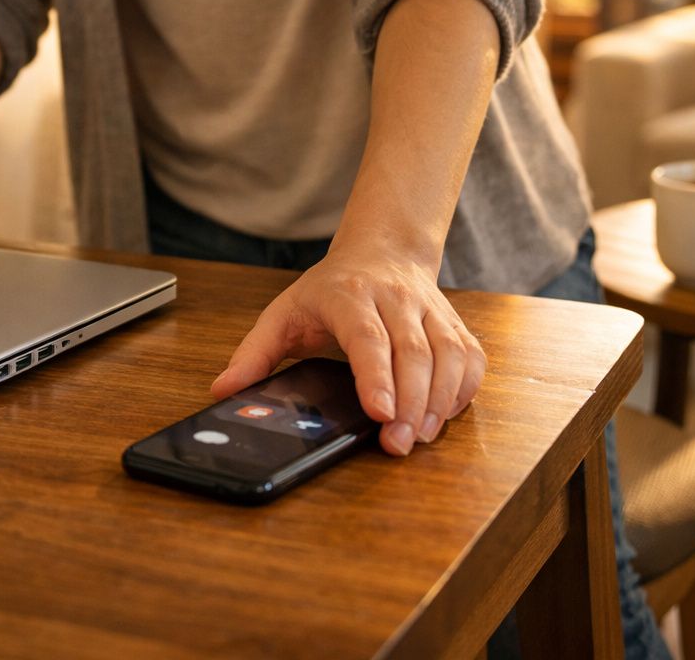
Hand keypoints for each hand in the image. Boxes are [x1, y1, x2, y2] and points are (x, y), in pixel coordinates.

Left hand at [209, 244, 484, 455]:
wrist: (382, 251)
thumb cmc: (329, 291)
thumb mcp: (283, 314)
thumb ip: (254, 354)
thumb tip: (223, 390)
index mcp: (350, 295)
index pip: (368, 337)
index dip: (377, 375)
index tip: (380, 413)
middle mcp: (396, 299)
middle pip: (413, 352)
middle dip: (411, 403)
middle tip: (399, 444)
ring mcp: (430, 310)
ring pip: (449, 354)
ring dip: (440, 400)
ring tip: (421, 437)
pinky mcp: (454, 323)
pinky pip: (471, 357)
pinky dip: (464, 390)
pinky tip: (444, 416)